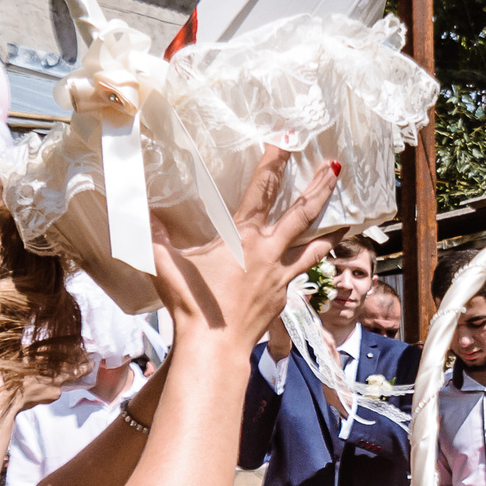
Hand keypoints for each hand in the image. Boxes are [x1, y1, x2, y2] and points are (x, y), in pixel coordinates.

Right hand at [154, 147, 334, 341]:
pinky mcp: (283, 297)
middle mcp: (269, 252)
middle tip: (335, 166)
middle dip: (319, 187)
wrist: (215, 347)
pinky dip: (310, 265)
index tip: (288, 139)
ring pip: (314, 247)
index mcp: (243, 237)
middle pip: (302, 213)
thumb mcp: (165, 263)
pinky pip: (301, 275)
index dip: (275, 162)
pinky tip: (310, 263)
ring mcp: (281, 276)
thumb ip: (153, 233)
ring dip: (331, 229)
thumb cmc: (191, 305)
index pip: (263, 189)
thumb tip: (136, 208)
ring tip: (348, 219)